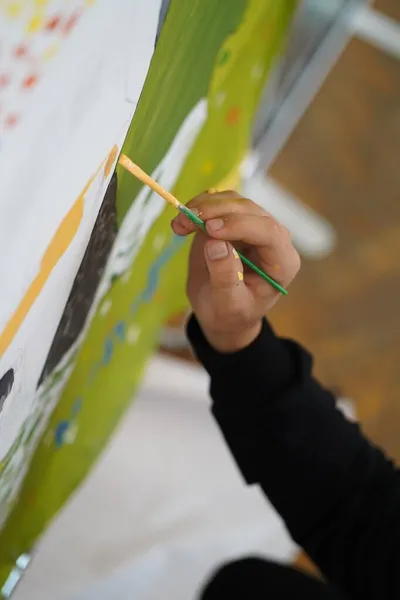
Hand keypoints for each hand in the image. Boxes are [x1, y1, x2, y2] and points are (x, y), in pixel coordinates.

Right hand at [171, 191, 299, 351]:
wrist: (221, 312)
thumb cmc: (230, 314)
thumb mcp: (228, 304)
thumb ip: (225, 277)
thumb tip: (216, 244)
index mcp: (281, 263)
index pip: (269, 233)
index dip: (240, 225)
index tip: (209, 229)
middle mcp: (273, 239)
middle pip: (249, 211)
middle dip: (216, 212)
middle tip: (184, 222)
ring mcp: (254, 226)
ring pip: (233, 201)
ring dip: (204, 206)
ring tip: (179, 224)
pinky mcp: (234, 221)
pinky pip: (220, 203)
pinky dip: (199, 206)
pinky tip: (182, 221)